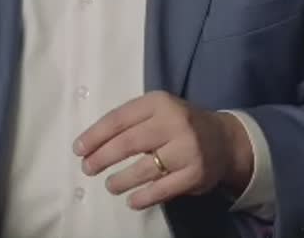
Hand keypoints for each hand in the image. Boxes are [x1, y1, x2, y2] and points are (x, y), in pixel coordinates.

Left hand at [72, 91, 252, 210]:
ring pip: (144, 168)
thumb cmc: (179, 125)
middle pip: (128, 142)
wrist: (224, 140)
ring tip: (110, 185)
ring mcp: (187, 149)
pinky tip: (131, 200)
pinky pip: (163, 189)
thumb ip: (129, 122)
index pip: (118, 119)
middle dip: (102, 157)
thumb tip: (91, 144)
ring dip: (121, 180)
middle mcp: (174, 123)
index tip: (78, 149)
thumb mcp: (157, 111)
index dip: (95, 135)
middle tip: (87, 168)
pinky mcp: (195, 174)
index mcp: (158, 102)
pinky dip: (144, 197)